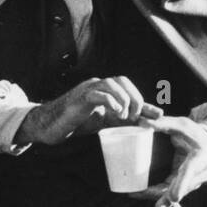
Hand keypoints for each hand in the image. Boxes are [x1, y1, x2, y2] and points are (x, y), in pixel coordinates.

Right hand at [18, 76, 161, 145]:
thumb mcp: (104, 121)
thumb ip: (123, 119)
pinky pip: (97, 93)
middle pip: (122, 80)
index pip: (127, 87)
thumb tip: (144, 122)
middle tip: (134, 117)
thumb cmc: (76, 122)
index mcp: (103, 89)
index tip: (156, 114)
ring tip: (123, 117)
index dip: (142, 100)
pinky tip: (115, 113)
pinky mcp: (79, 99)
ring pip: (111, 84)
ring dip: (124, 100)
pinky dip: (110, 102)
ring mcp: (87, 90)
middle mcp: (96, 85)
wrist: (49, 126)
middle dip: (135, 98)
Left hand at [130, 116, 206, 206]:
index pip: (190, 171)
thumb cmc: (196, 136)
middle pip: (180, 189)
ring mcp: (189, 182)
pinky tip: (145, 198)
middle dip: (168, 198)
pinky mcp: (181, 185)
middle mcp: (196, 174)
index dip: (182, 183)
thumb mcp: (184, 125)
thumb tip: (144, 123)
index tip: (175, 197)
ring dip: (160, 200)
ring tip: (141, 198)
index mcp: (199, 158)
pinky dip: (159, 198)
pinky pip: (169, 192)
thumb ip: (166, 124)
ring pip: (174, 193)